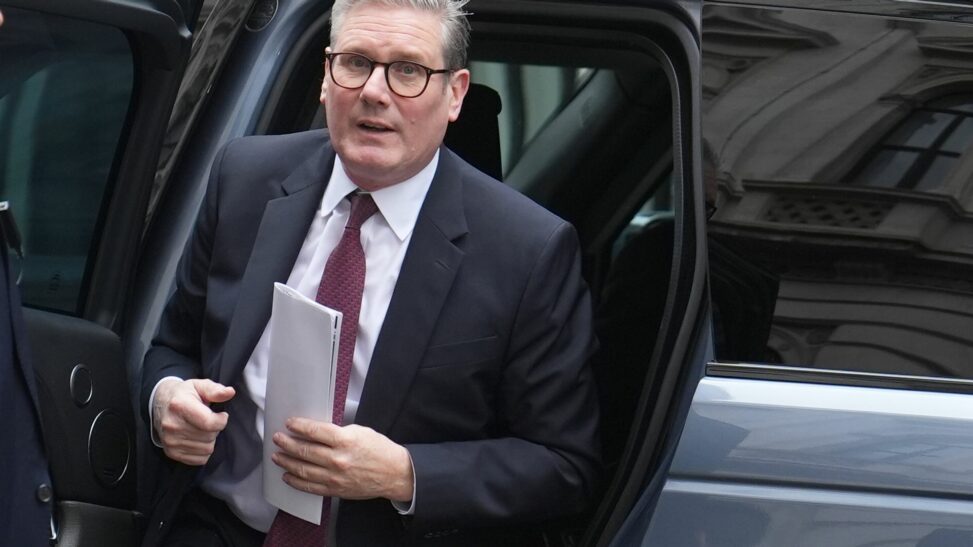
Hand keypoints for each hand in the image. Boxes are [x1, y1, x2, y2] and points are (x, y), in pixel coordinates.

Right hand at [153, 379, 235, 465]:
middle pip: (209, 437)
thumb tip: (230, 392)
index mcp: (180, 405)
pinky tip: (198, 438)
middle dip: (215, 429)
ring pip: (207, 449)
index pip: (209, 423)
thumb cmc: (184, 394)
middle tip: (209, 420)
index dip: (222, 420)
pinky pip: (199, 459)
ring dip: (210, 440)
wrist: (160, 404)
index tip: (221, 415)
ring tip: (202, 429)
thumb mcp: (199, 385)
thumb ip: (215, 390)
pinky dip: (203, 451)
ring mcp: (170, 441)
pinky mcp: (171, 452)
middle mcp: (172, 425)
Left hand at [271, 418, 413, 501]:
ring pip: (303, 469)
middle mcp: (338, 459)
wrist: (394, 473)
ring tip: (277, 456)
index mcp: (345, 441)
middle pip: (305, 450)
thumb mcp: (360, 431)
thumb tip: (316, 431)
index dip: (299, 426)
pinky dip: (296, 481)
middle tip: (278, 439)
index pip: (315, 431)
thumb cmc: (380, 450)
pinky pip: (310, 487)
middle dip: (287, 443)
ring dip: (287, 461)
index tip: (290, 423)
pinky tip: (288, 476)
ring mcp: (335, 477)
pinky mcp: (335, 490)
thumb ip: (338, 432)